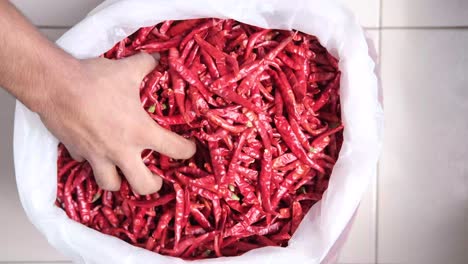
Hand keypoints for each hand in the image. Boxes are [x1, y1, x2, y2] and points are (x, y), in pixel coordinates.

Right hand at [38, 53, 195, 193]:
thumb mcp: (127, 69)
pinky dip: (92, 161)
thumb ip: (146, 65)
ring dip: (119, 181)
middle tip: (155, 176)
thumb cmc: (95, 80)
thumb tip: (156, 60)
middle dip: (153, 185)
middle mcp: (121, 150)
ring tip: (124, 172)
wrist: (54, 85)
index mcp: (140, 132)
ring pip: (111, 185)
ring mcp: (97, 155)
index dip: (187, 151)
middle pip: (143, 186)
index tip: (188, 149)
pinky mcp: (76, 152)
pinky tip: (95, 150)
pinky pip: (87, 164)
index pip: (175, 150)